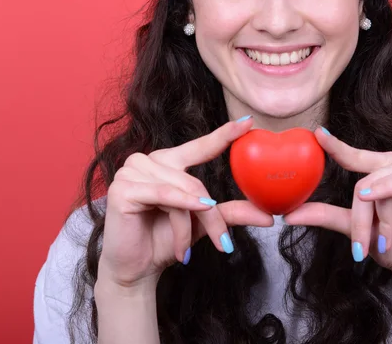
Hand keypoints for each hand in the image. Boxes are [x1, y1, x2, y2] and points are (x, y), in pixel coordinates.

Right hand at [97, 117, 273, 289]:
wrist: (134, 269)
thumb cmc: (163, 240)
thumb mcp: (202, 223)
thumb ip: (230, 213)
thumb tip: (268, 217)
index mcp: (168, 161)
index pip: (200, 146)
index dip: (224, 134)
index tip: (248, 122)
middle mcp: (149, 160)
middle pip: (196, 182)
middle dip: (211, 216)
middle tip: (222, 243)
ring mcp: (133, 171)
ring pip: (183, 192)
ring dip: (190, 225)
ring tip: (185, 249)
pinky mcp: (123, 188)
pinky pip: (164, 196)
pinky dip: (182, 207)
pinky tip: (196, 213)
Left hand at [283, 128, 391, 287]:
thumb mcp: (356, 227)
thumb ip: (326, 215)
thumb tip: (289, 215)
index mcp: (383, 169)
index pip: (356, 155)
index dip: (337, 146)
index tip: (318, 134)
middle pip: (365, 179)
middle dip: (359, 214)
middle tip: (358, 245)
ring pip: (381, 183)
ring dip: (379, 217)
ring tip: (383, 241)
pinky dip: (389, 192)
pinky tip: (378, 199)